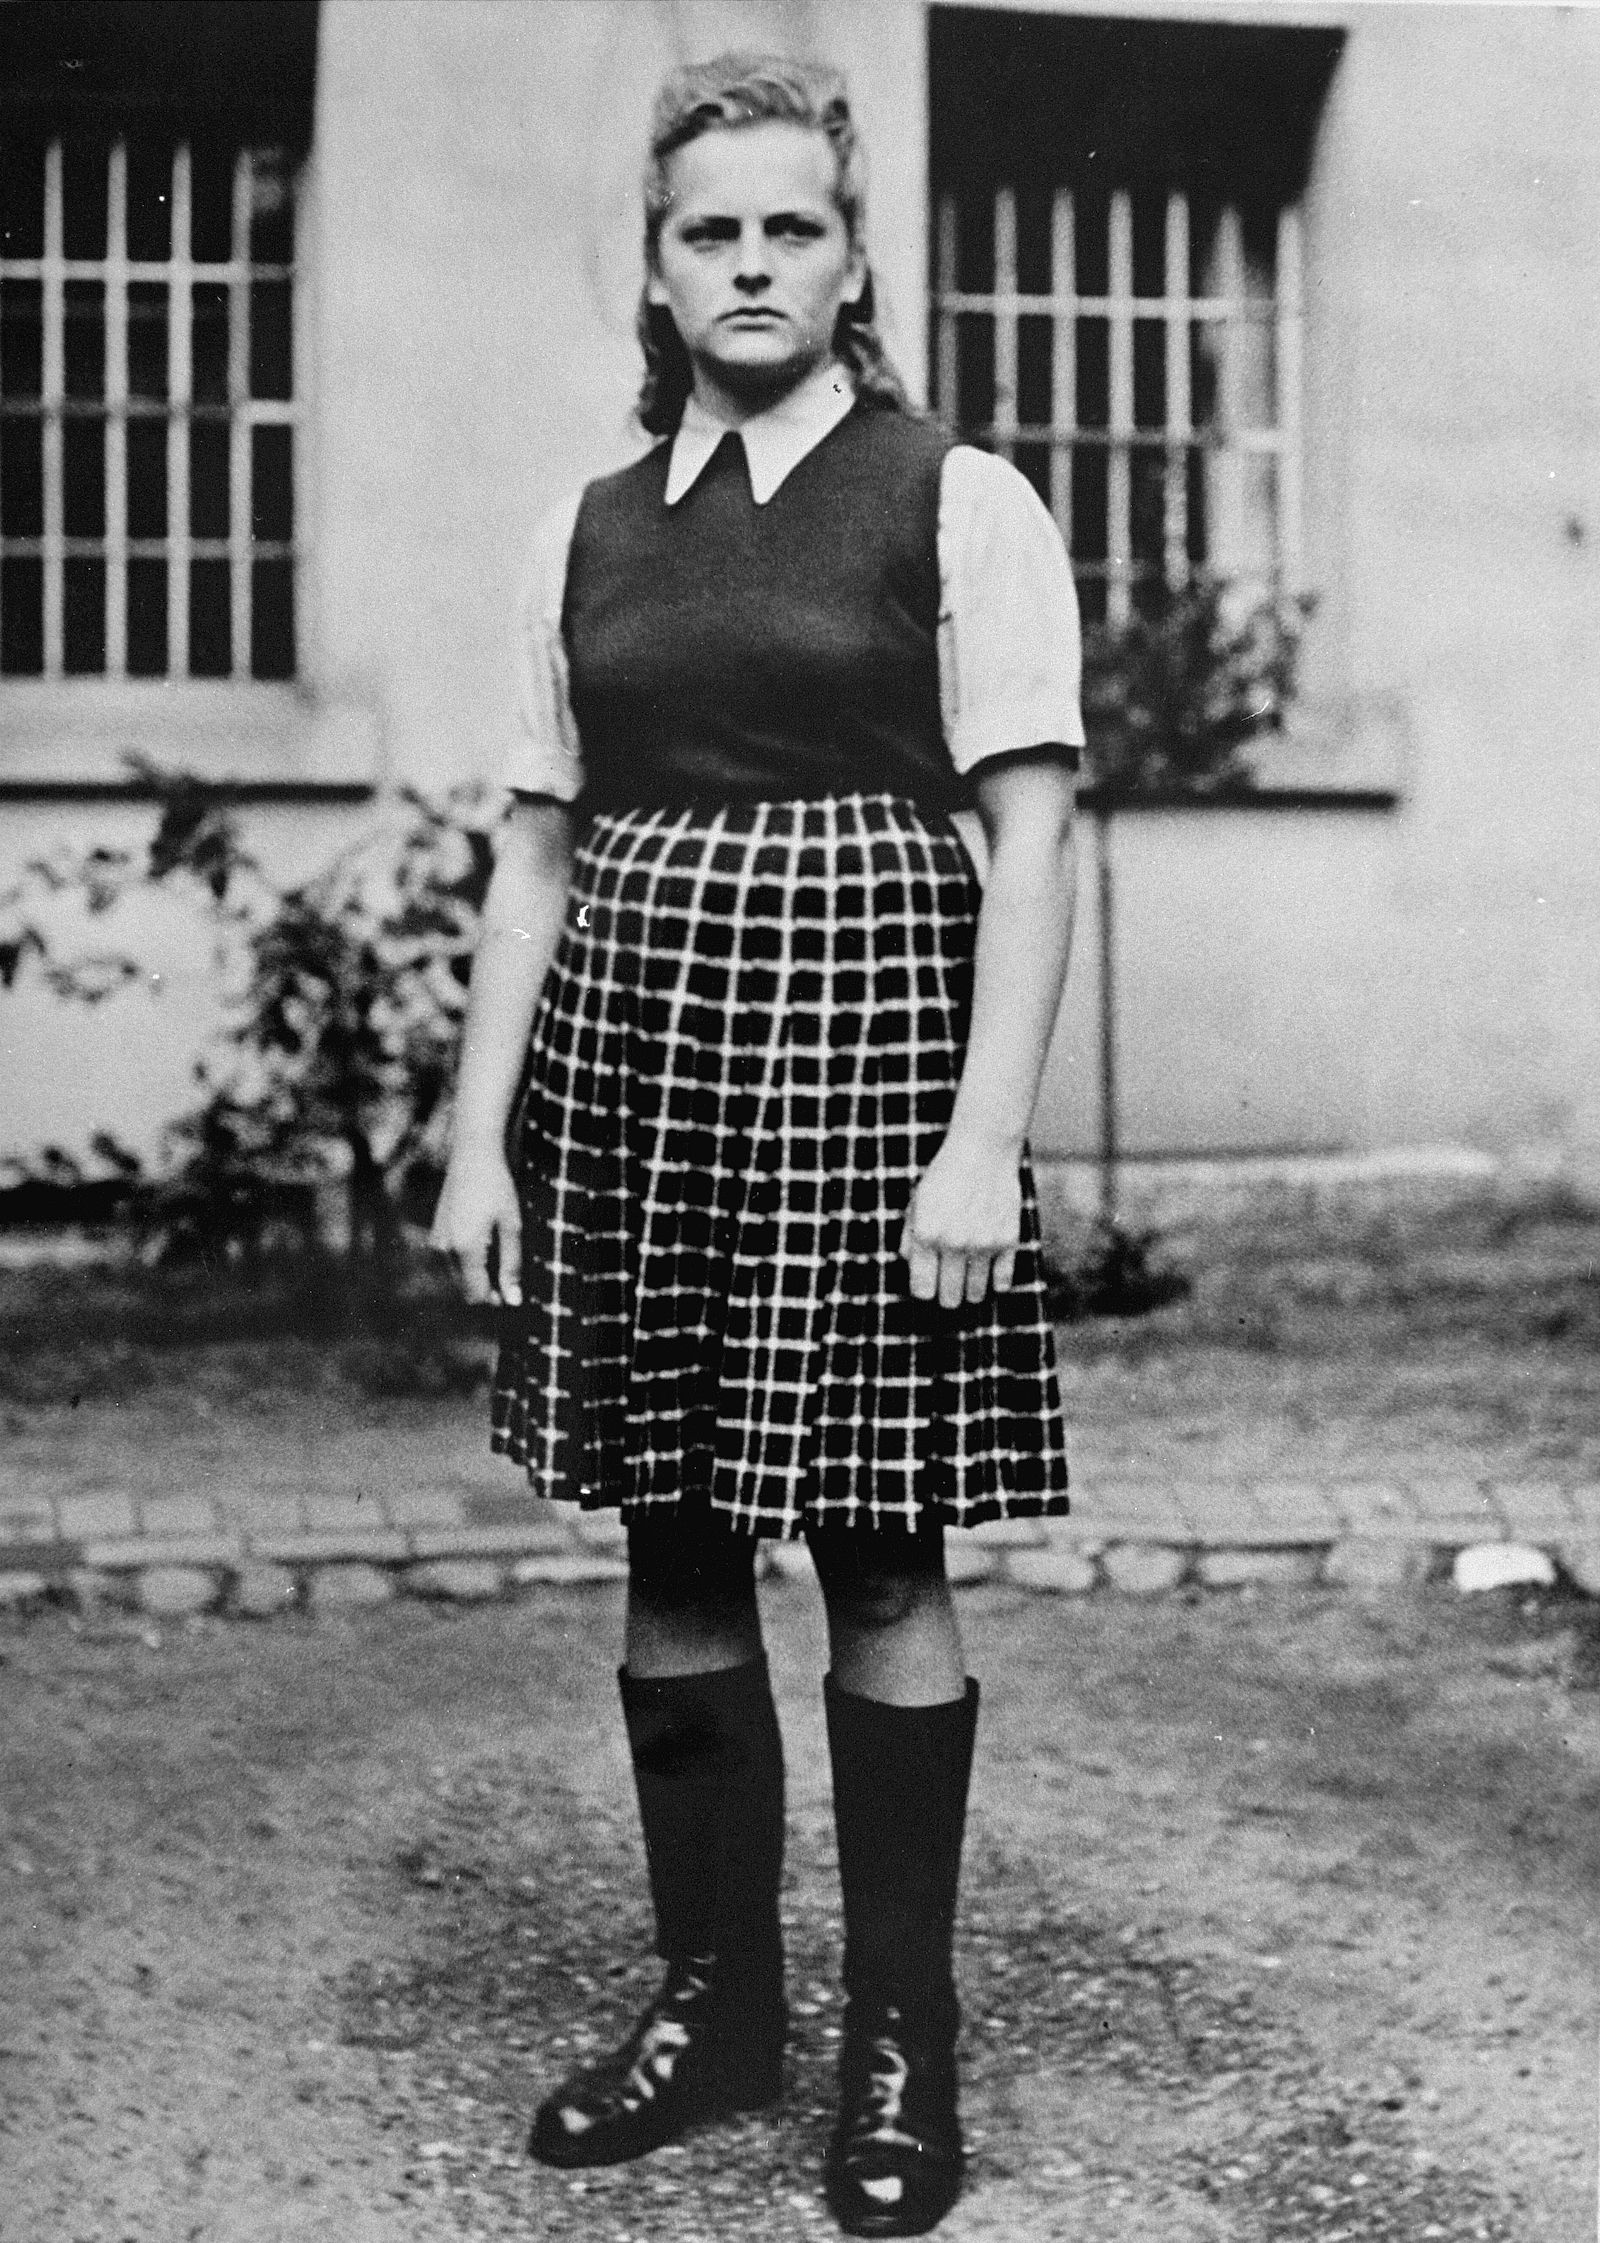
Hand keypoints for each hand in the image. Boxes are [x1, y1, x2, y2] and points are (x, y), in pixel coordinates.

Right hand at [429, 1147, 522, 1306]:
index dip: (497, 1298)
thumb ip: (511, 1265)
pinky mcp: (435, 1233)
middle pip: (466, 1289)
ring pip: (458, 1277)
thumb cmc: (497, 1188)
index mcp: (465, 1248)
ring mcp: (436, 1241)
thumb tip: (513, 1300)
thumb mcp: (511, 1226)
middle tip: (509, 1268)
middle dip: (487, 1288)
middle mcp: (444, 1249)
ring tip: (497, 1248)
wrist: (472, 1155)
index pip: (477, 1294)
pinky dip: (468, 1261)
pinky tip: (484, 1239)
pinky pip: (451, 1261)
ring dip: (477, 1274)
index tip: (513, 1289)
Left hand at [899, 1133, 1022, 1309]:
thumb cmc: (945, 1176)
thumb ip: (908, 1237)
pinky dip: (996, 1281)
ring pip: (976, 1294)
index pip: (922, 1290)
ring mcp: (983, 1244)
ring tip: (967, 1276)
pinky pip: (1003, 1282)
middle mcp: (954, 1244)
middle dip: (946, 1295)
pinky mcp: (1008, 1240)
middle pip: (949, 1298)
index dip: (923, 1291)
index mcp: (926, 1235)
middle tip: (948, 1284)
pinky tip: (989, 1269)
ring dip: (970, 1290)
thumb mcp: (916, 1202)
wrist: (983, 1150)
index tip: (928, 1284)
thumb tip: (910, 1267)